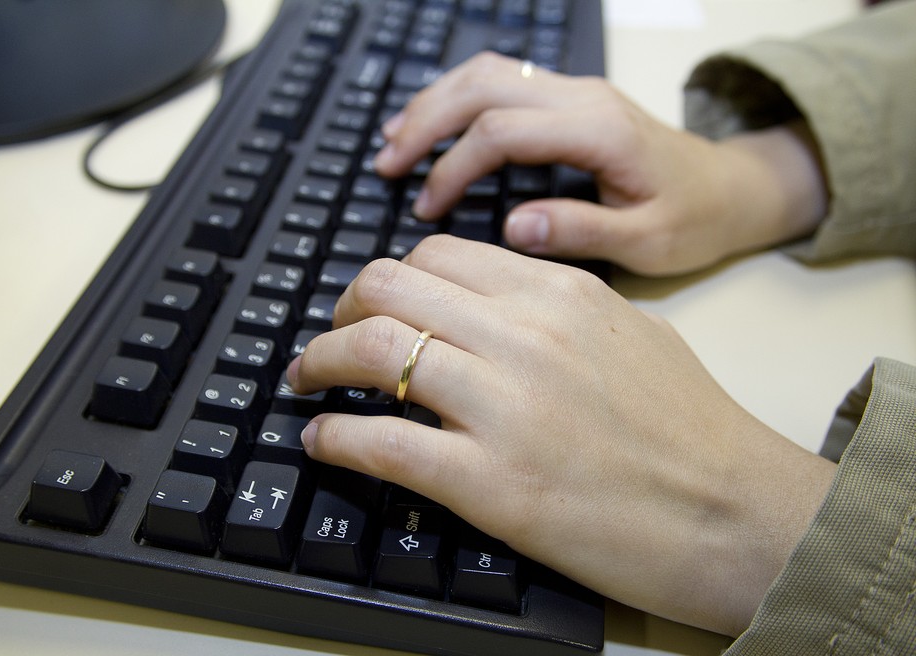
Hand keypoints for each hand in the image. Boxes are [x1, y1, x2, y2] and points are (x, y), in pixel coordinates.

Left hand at [287, 235, 835, 635]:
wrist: (736, 513)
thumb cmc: (693, 427)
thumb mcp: (632, 331)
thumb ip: (560, 304)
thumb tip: (492, 305)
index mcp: (557, 293)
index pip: (434, 255)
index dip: (386, 277)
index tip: (370, 303)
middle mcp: (524, 335)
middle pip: (388, 288)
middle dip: (341, 310)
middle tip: (330, 340)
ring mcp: (504, 407)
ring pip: (371, 352)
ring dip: (320, 364)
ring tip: (309, 382)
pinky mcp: (491, 484)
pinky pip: (380, 443)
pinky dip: (333, 437)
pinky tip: (321, 441)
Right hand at [374, 52, 827, 275]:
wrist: (731, 189)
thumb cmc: (693, 220)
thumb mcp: (648, 241)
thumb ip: (581, 231)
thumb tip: (512, 226)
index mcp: (599, 132)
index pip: (503, 131)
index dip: (454, 166)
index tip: (426, 209)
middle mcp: (584, 98)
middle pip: (486, 85)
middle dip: (427, 121)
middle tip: (385, 163)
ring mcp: (577, 91)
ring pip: (491, 73)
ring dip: (436, 101)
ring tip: (393, 139)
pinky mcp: (572, 99)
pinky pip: (504, 81)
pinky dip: (459, 97)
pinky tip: (433, 121)